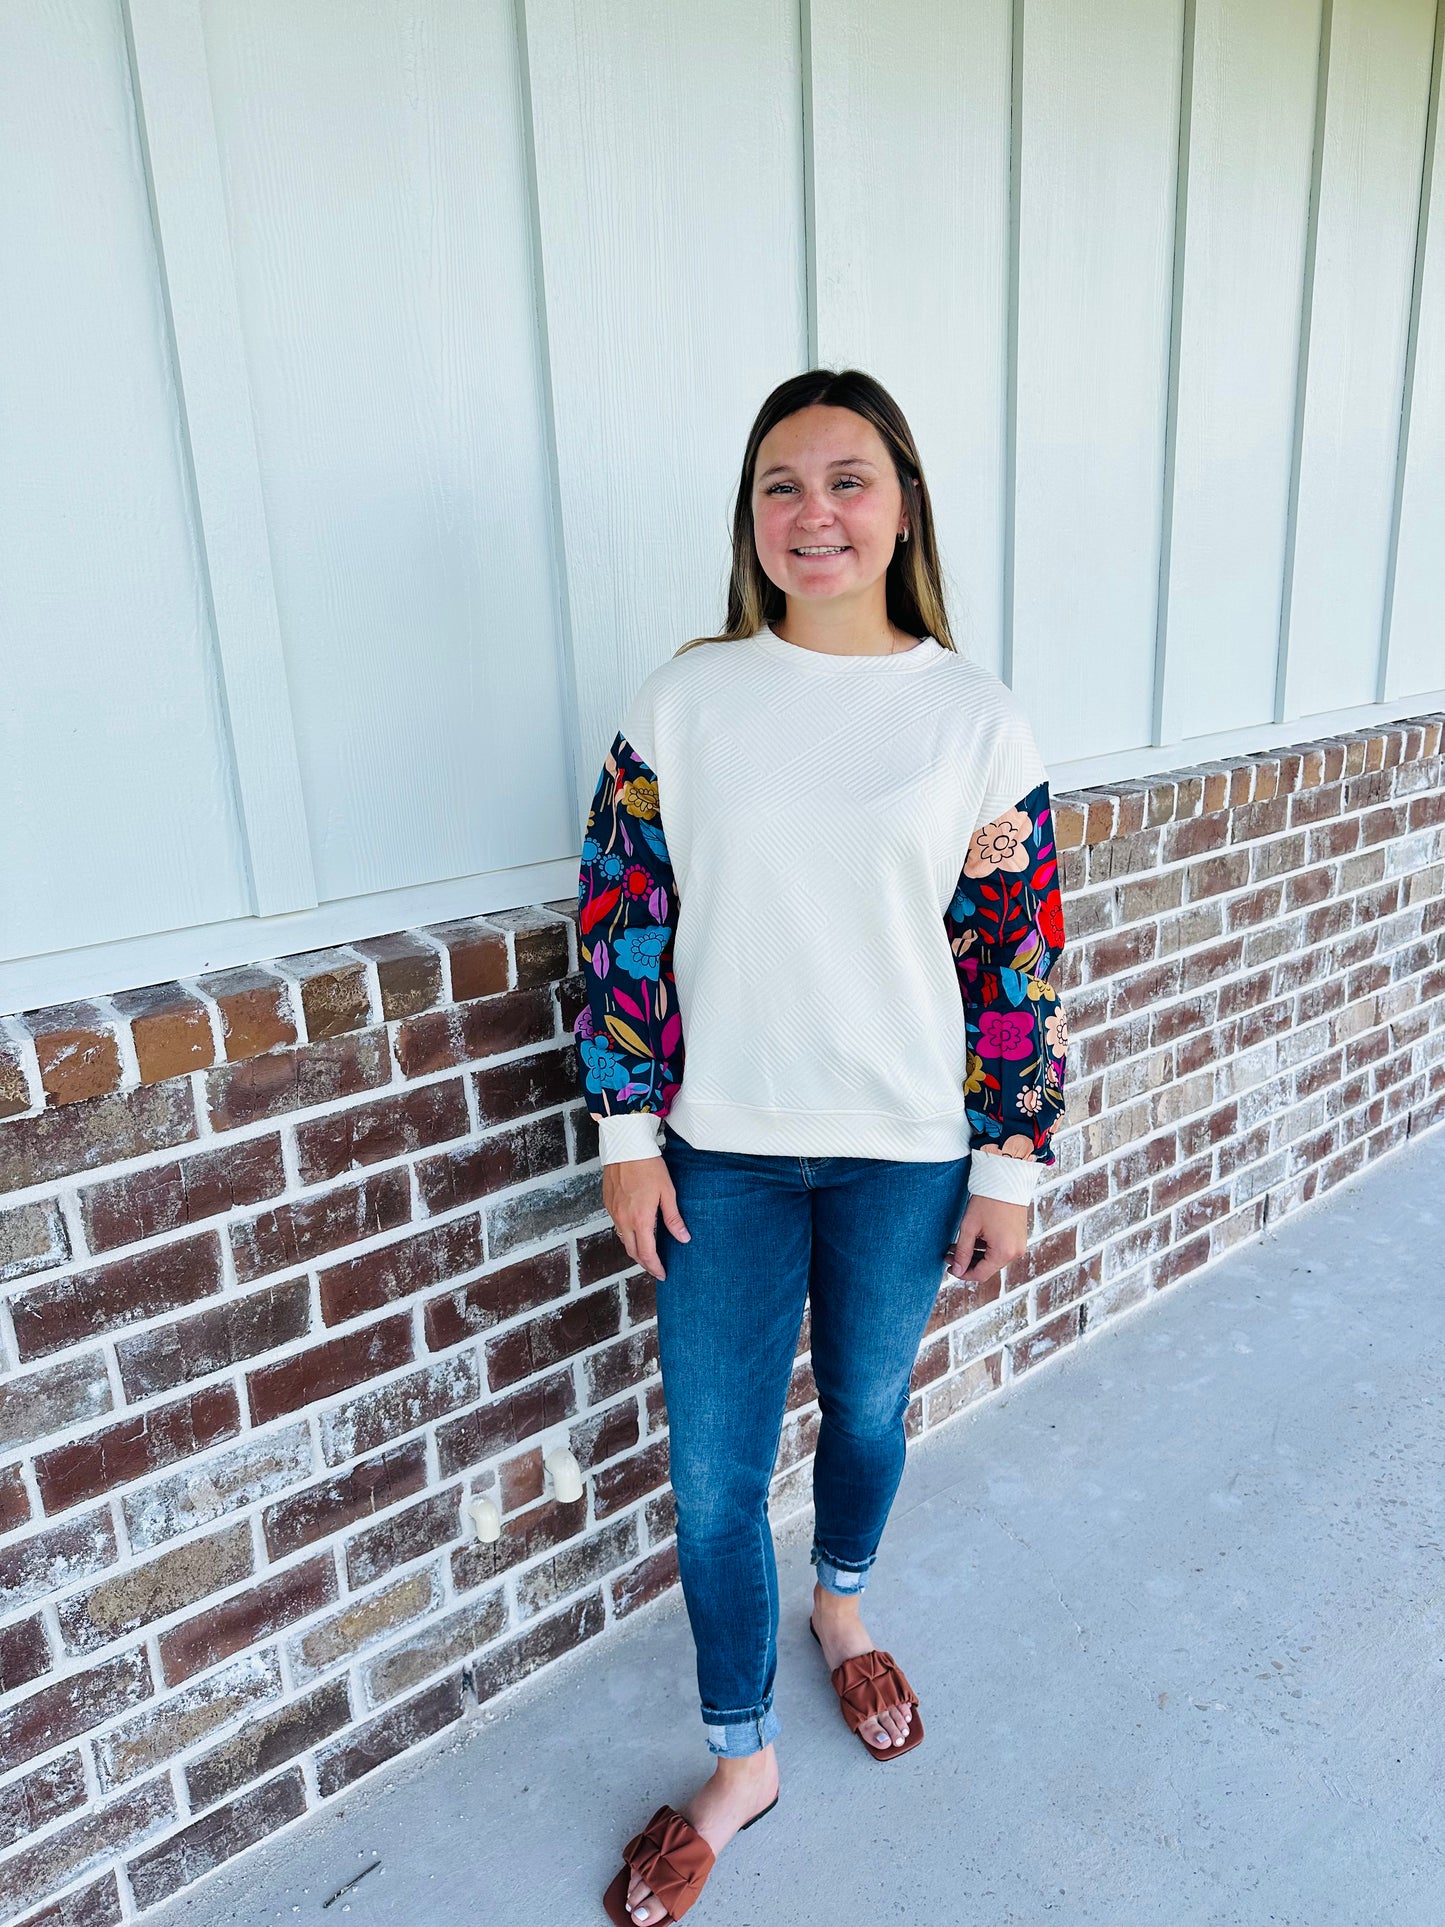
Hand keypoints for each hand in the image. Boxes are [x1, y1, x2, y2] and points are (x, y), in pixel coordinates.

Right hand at [602, 1153, 690, 1280]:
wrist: (626, 1147)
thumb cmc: (648, 1166)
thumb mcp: (667, 1192)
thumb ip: (674, 1218)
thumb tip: (683, 1238)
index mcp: (640, 1219)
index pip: (647, 1253)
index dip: (655, 1267)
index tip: (662, 1273)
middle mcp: (624, 1219)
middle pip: (632, 1251)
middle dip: (644, 1263)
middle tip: (656, 1267)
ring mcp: (613, 1212)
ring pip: (623, 1239)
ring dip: (634, 1249)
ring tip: (647, 1252)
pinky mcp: (608, 1203)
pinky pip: (617, 1225)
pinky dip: (626, 1234)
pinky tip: (635, 1230)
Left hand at [947, 1189, 1028, 1283]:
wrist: (1006, 1179)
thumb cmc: (987, 1201)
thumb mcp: (970, 1227)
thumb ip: (962, 1252)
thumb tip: (957, 1270)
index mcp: (1004, 1252)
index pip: (980, 1274)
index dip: (962, 1273)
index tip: (949, 1267)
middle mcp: (1015, 1252)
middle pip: (987, 1268)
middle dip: (967, 1263)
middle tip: (949, 1255)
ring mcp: (1019, 1245)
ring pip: (993, 1259)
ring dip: (975, 1256)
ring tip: (956, 1247)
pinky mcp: (1018, 1237)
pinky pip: (1000, 1250)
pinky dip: (986, 1248)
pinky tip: (972, 1240)